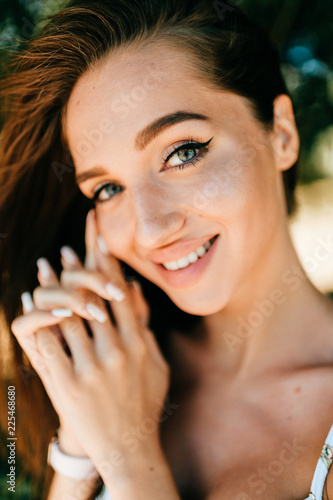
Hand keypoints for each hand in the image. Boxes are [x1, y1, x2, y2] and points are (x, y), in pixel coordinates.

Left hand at [11, 209, 169, 473]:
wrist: (129, 446)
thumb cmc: (145, 402)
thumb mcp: (156, 364)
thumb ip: (145, 327)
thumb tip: (133, 291)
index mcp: (139, 344)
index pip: (120, 295)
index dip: (108, 266)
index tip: (98, 243)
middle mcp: (116, 352)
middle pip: (93, 300)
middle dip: (78, 271)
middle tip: (66, 252)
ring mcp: (90, 369)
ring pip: (68, 318)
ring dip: (54, 291)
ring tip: (46, 270)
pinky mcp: (68, 386)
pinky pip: (49, 345)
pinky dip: (40, 322)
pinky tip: (33, 304)